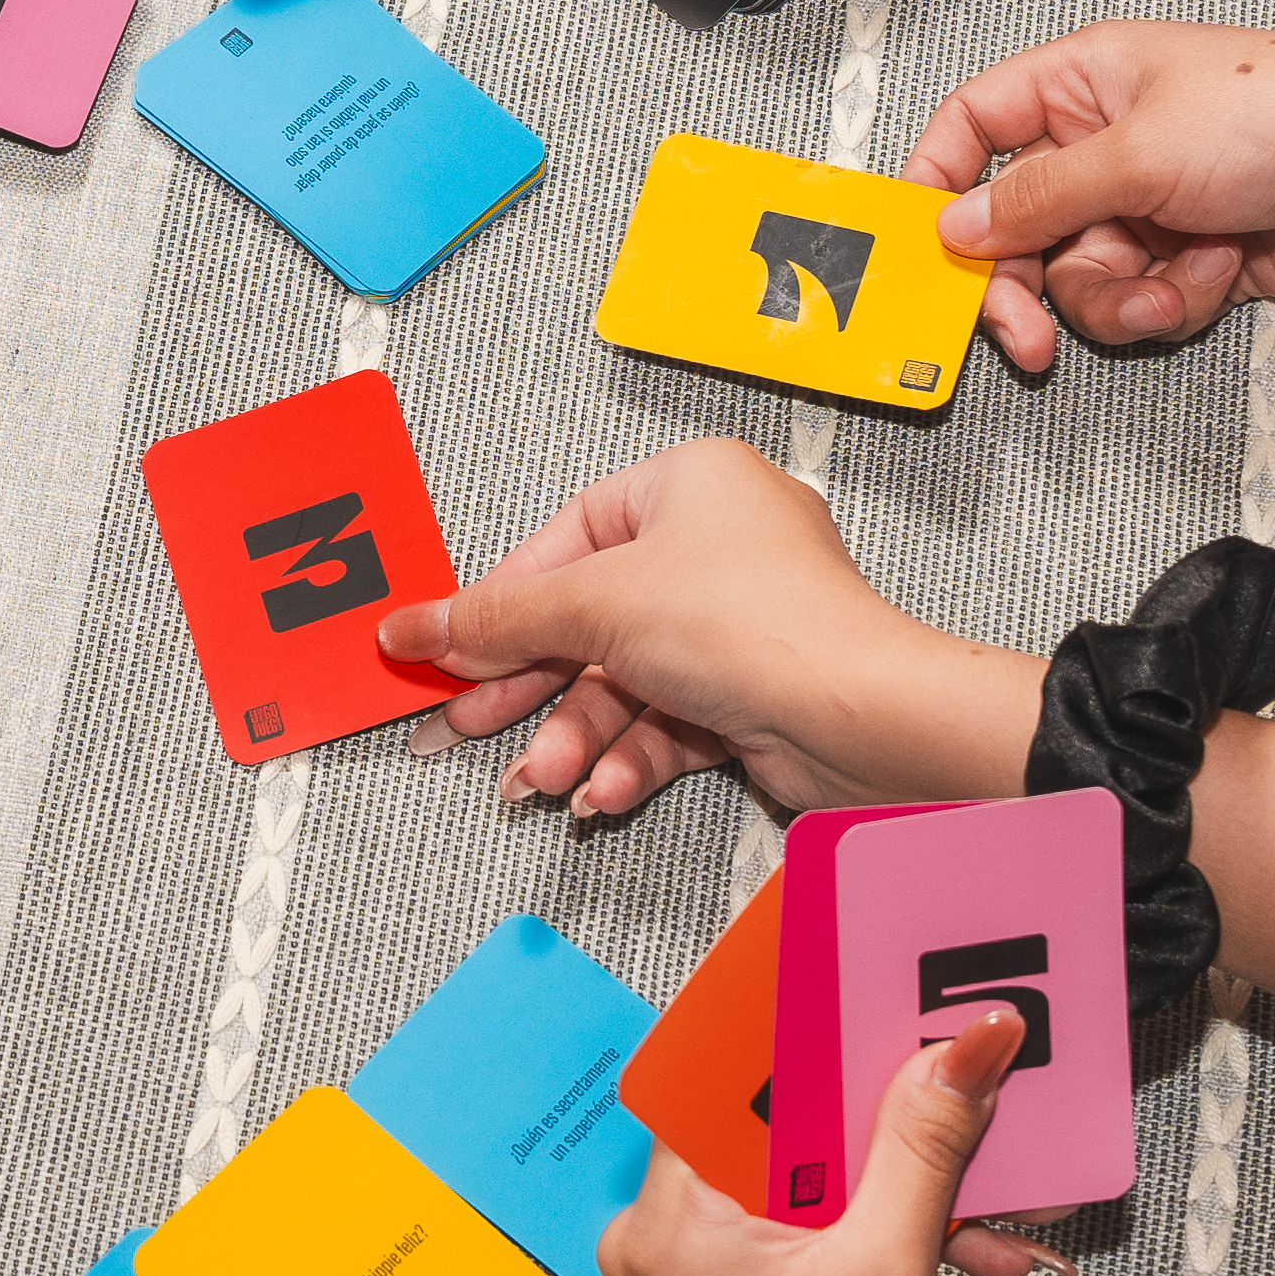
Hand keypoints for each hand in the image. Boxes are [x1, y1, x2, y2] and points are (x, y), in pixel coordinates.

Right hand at [378, 439, 1032, 817]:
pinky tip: (603, 790)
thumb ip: (497, 619)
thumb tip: (414, 625)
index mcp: (689, 485)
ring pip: (623, 682)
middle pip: (588, 619)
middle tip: (463, 724)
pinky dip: (629, 758)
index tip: (445, 644)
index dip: (501, 598)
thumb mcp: (597, 605)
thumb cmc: (759, 624)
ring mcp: (736, 624)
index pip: (566, 539)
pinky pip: (666, 722)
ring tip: (543, 779)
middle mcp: (717, 546)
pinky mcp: (750, 693)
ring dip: (576, 736)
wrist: (860, 717)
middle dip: (527, 686)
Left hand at [602, 1017, 1025, 1275]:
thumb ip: (927, 1144)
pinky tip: (964, 1240)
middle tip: (953, 1060)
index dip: (795, 996)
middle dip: (878, 1095)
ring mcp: (704, 1258)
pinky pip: (815, 1212)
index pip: (724, 1055)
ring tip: (980, 1198)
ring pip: (810, 1161)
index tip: (858, 948)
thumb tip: (970, 1040)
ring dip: (900, 1170)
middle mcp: (671, 1223)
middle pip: (777, 1104)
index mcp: (677, 1208)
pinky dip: (884, 1218)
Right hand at [907, 23, 1274, 372]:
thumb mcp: (1140, 151)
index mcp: (1083, 83)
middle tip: (1022, 331)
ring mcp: (1152, 204)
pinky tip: (1217, 272)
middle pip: (1018, 229)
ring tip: (1169, 282)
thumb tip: (961, 223)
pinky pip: (1141, 304)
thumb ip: (1039, 197)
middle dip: (1024, 284)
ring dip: (1119, 298)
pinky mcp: (1192, 258)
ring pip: (1080, 280)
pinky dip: (1172, 303)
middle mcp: (1109, 142)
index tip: (922, 244)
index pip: (974, 127)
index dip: (937, 182)